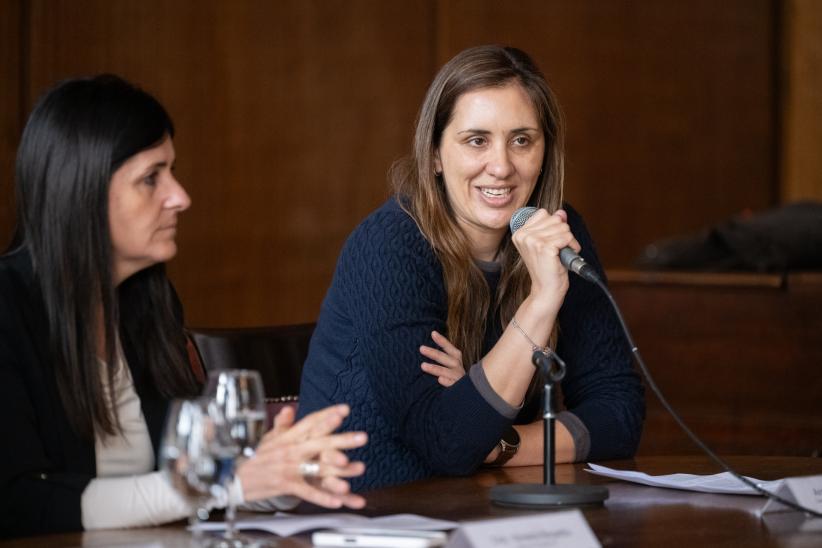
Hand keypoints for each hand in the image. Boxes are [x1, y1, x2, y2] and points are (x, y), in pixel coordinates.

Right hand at [236, 404, 366, 508]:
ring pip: (317, 466)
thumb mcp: (268, 438)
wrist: (233, 477)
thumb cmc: (254, 457)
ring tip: (357, 468)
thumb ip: (282, 424)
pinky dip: (322, 497)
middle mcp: (290, 449)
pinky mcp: (285, 485)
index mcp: (288, 436)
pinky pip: (307, 491)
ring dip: (338, 469)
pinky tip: (338, 500)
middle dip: (342, 439)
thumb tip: (289, 408)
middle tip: (363, 436)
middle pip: (320, 442)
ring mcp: (288, 467)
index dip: (327, 415)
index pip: (310, 422)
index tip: (345, 409)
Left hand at [420, 330, 464, 386]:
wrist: (471, 394)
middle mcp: (458, 368)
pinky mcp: (459, 389)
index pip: (450, 349)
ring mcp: (459, 379)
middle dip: (434, 353)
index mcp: (457, 360)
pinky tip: (440, 380)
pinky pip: (453, 385)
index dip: (442, 341)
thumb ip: (443, 358)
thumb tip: (426, 349)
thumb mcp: (452, 366)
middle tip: (421, 348)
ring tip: (423, 365)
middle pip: (446, 359)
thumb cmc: (457, 378)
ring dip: (435, 368)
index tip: (433, 333)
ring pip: (447, 372)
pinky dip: (448, 382)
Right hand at [511, 208, 579, 312]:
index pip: (543, 213)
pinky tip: (565, 256)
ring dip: (568, 241)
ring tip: (561, 253)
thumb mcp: (547, 242)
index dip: (553, 226)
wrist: (546, 289)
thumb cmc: (547, 267)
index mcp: (519, 233)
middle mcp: (523, 236)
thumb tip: (561, 212)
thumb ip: (552, 225)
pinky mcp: (545, 248)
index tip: (551, 241)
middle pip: (555, 219)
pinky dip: (572, 246)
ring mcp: (533, 241)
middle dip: (563, 233)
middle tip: (558, 249)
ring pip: (563, 227)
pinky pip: (567, 237)